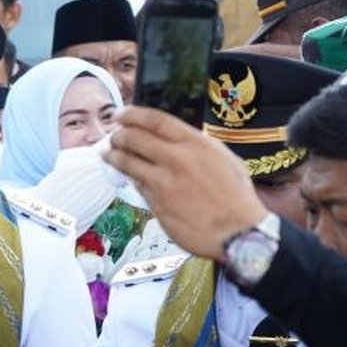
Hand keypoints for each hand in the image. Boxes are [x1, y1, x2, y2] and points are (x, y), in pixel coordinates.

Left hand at [103, 106, 267, 260]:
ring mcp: (163, 182)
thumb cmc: (236, 196)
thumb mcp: (222, 158)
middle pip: (134, 138)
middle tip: (114, 137)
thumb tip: (175, 140)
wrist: (239, 232)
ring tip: (108, 154)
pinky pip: (137, 186)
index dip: (133, 115)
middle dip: (119, 135)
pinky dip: (130, 179)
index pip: (155, 120)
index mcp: (195, 143)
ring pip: (128, 162)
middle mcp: (176, 159)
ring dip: (113, 156)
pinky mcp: (156, 204)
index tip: (121, 114)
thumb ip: (196, 146)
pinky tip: (129, 177)